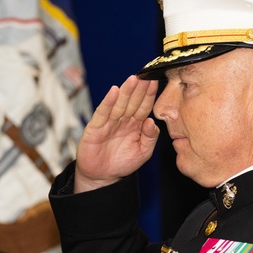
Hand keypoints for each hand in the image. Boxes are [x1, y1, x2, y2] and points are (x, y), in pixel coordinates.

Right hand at [74, 75, 158, 191]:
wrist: (102, 177)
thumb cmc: (123, 163)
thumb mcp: (143, 152)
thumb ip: (150, 137)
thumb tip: (152, 121)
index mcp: (135, 124)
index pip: (144, 106)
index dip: (149, 94)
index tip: (156, 81)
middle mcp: (122, 120)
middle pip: (132, 101)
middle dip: (139, 88)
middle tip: (146, 75)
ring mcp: (108, 123)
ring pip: (119, 104)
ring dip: (126, 91)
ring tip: (133, 79)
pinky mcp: (95, 128)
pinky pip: (103, 113)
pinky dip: (108, 102)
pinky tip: (113, 92)